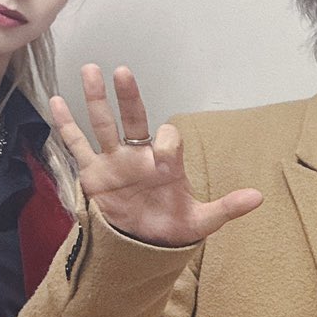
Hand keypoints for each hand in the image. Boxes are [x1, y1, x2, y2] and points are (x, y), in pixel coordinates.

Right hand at [51, 63, 261, 245]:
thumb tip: (259, 197)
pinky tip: (56, 101)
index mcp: (167, 164)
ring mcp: (114, 162)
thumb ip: (227, 208)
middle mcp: (139, 156)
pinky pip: (78, 145)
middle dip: (129, 97)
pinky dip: (66, 125)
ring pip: (103, 124)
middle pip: (134, 119)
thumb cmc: (173, 227)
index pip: (167, 140)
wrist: (144, 246)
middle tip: (123, 72)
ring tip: (90, 70)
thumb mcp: (202, 221)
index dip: (167, 144)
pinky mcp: (94, 174)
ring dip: (96, 99)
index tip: (164, 159)